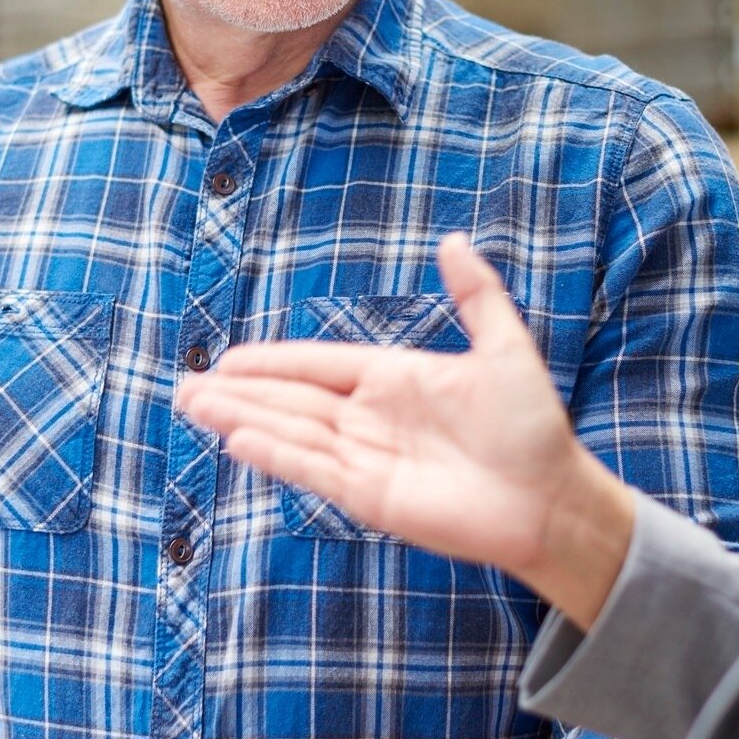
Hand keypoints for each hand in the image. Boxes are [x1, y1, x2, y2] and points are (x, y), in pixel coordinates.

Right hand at [177, 234, 635, 627]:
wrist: (553, 499)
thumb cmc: (534, 428)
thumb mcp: (505, 349)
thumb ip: (476, 295)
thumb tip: (454, 239)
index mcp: (394, 379)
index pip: (318, 365)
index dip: (272, 362)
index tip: (226, 358)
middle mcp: (372, 418)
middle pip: (291, 400)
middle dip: (238, 392)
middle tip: (185, 386)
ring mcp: (367, 459)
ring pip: (292, 432)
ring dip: (242, 419)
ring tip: (194, 406)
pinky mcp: (371, 498)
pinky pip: (315, 470)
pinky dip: (277, 455)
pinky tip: (239, 439)